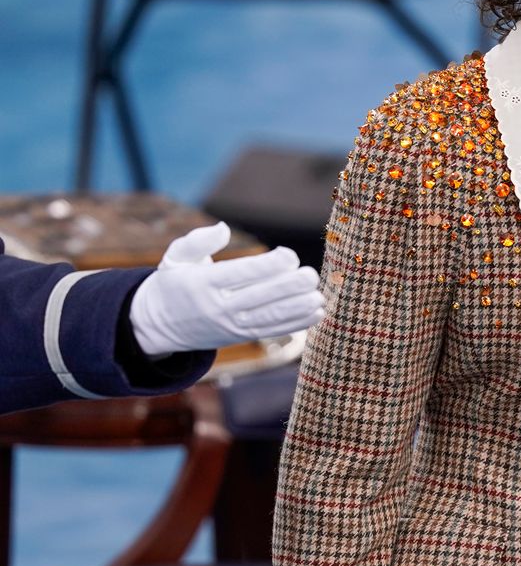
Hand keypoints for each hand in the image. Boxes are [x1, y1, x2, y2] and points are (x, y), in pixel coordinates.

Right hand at [129, 222, 323, 357]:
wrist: (157, 326)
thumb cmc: (172, 284)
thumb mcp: (175, 258)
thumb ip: (197, 241)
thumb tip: (223, 228)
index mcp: (203, 283)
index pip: (241, 274)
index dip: (269, 265)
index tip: (290, 256)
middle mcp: (218, 307)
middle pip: (260, 297)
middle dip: (289, 287)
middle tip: (311, 275)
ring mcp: (230, 325)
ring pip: (269, 318)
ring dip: (297, 308)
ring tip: (319, 296)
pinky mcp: (240, 336)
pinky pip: (271, 331)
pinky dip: (295, 324)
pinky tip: (316, 313)